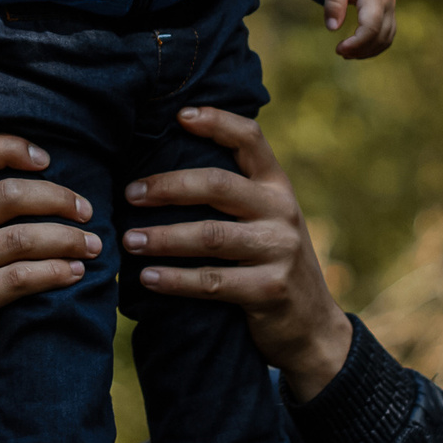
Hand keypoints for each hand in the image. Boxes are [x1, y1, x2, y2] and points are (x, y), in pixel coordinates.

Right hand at [0, 135, 98, 442]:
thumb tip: (48, 175)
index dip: (11, 146)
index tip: (48, 159)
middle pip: (10, 193)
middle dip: (59, 198)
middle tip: (88, 211)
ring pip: (22, 237)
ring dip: (67, 238)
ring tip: (94, 246)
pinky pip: (21, 278)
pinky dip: (56, 271)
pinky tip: (76, 272)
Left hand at [123, 107, 352, 402]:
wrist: (313, 327)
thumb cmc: (272, 262)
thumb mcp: (267, 220)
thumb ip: (236, 194)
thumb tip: (165, 168)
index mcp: (277, 187)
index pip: (250, 140)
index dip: (217, 121)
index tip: (180, 115)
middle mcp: (281, 211)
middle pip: (218, 185)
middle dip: (168, 186)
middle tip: (130, 193)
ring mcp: (279, 250)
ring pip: (210, 236)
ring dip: (163, 237)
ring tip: (129, 240)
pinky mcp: (269, 290)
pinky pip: (212, 282)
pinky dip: (175, 280)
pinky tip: (147, 278)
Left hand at [323, 0, 396, 58]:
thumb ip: (334, 3)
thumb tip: (332, 28)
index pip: (371, 26)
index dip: (357, 42)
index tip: (339, 49)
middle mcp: (387, 4)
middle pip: (381, 36)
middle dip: (361, 49)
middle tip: (339, 52)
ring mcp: (391, 10)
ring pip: (386, 39)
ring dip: (368, 51)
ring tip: (347, 54)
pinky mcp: (389, 14)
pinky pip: (387, 36)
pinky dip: (374, 47)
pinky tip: (358, 50)